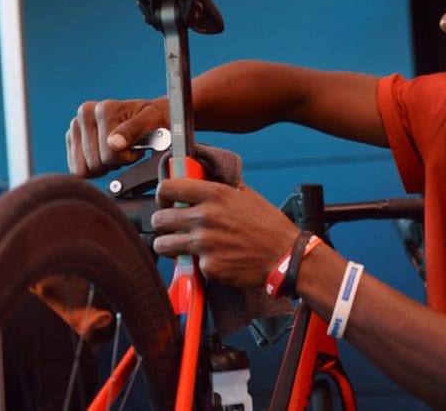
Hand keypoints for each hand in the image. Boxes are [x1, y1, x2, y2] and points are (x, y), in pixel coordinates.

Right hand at [66, 98, 167, 177]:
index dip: (127, 156)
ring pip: (84, 169)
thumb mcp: (151, 121)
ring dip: (104, 166)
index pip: (110, 154)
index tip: (136, 145)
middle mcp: (84, 114)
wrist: (144, 117)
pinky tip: (103, 155)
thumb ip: (134, 130)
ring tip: (115, 151)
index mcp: (103, 109)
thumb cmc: (149, 120)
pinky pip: (76, 170)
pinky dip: (92, 169)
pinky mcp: (70, 139)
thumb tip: (113, 143)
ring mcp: (75, 126)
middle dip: (114, 162)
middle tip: (125, 149)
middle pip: (95, 163)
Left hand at [152, 178, 298, 287]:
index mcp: (214, 194)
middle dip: (162, 223)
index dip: (163, 194)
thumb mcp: (247, 195)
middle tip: (172, 226)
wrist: (285, 257)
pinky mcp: (208, 267)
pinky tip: (214, 259)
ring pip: (163, 245)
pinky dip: (198, 264)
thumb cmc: (269, 226)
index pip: (168, 187)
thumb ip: (221, 187)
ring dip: (169, 246)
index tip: (166, 200)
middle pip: (159, 219)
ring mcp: (204, 244)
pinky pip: (189, 265)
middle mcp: (205, 217)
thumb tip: (203, 178)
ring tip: (181, 246)